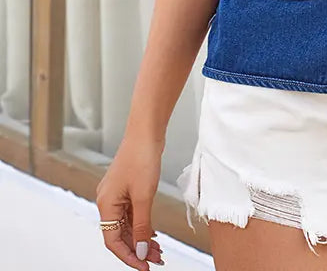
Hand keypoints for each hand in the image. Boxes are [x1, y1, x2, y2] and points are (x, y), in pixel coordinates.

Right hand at [96, 135, 164, 268]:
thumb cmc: (142, 157)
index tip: (144, 266)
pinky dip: (141, 225)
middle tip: (156, 259)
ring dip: (141, 238)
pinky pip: (131, 214)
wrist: (146, 131)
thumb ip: (141, 225)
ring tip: (158, 250)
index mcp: (106, 204)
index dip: (128, 256)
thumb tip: (140, 249)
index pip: (113, 241)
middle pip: (120, 234)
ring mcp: (116, 194)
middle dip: (137, 249)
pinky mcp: (126, 188)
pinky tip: (153, 233)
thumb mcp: (144, 196)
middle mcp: (107, 201)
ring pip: (127, 225)